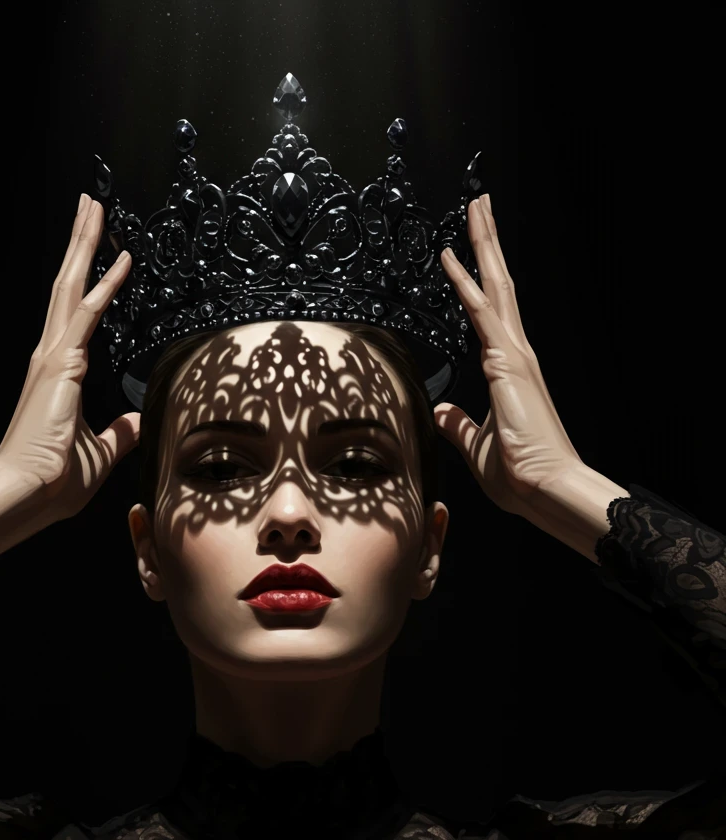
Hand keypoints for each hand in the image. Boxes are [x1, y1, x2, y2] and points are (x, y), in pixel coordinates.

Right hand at [0, 194, 138, 522]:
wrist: (26, 495)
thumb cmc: (53, 481)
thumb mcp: (99, 453)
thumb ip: (119, 434)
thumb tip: (137, 422)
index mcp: (57, 372)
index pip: (76, 312)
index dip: (92, 279)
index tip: (110, 252)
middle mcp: (50, 356)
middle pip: (67, 286)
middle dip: (80, 244)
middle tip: (91, 204)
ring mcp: (52, 358)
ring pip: (71, 287)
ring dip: (84, 246)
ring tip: (94, 207)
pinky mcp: (61, 366)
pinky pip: (87, 314)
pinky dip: (104, 284)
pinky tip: (122, 259)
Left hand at [435, 195, 582, 518]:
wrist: (545, 488)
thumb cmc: (518, 474)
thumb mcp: (475, 444)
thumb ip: (459, 424)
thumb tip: (441, 411)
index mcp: (509, 368)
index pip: (491, 310)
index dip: (478, 278)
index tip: (465, 248)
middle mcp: (515, 353)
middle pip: (500, 285)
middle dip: (489, 243)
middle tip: (480, 204)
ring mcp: (514, 354)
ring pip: (496, 285)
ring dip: (484, 244)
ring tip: (476, 206)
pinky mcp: (506, 363)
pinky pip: (481, 313)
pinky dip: (465, 283)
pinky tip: (449, 257)